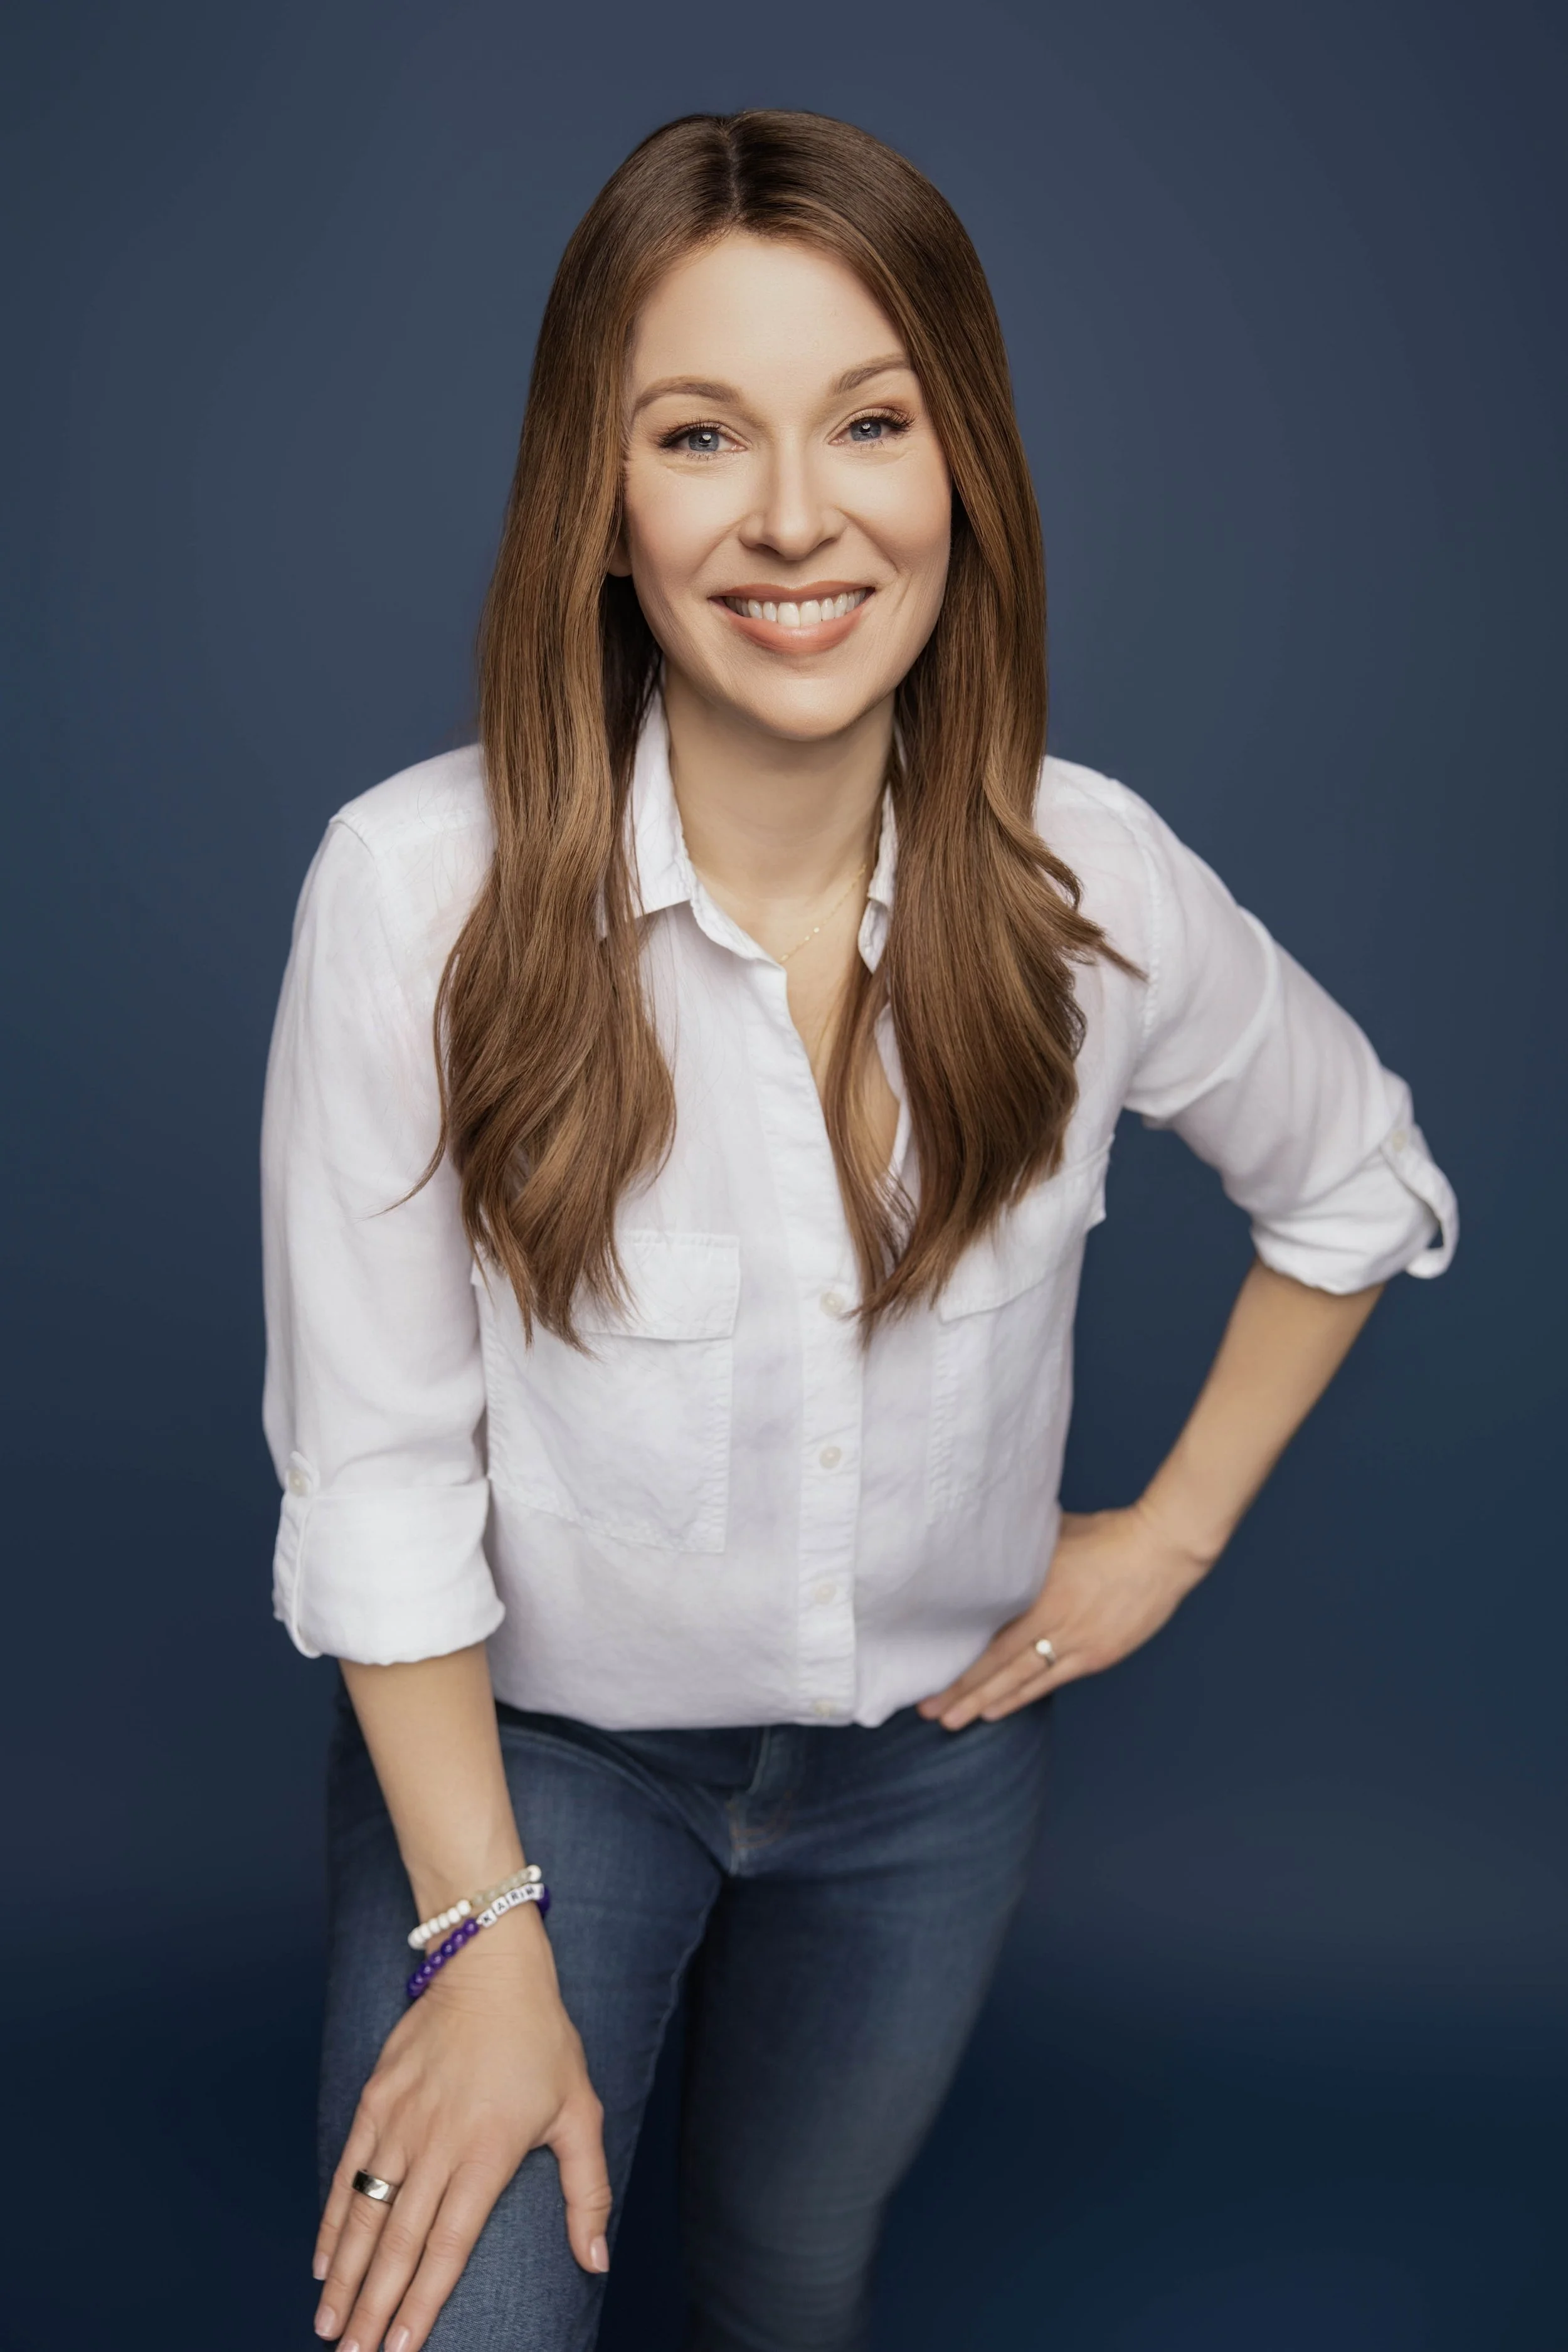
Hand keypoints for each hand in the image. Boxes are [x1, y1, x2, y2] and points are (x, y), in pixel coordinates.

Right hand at [312, 1904, 610, 2351]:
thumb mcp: (581, 2111)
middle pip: (399, 2243)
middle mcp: (436, 2142)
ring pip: (365, 2213)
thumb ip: (588, 2192)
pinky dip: (334, 2220)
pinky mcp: (375, 2098)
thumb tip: (597, 2262)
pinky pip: (348, 2171)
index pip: (448, 2245)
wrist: (488, 1965)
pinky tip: (324, 2263)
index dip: (422, 2302)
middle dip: (373, 2308)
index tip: (401, 2349)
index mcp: (487, 2152)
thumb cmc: (542, 2040)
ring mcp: (400, 2120)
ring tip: (328, 2326)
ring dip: (345, 2276)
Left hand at [917, 1501, 1211, 1729]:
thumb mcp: (1052, 1537)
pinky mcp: (1098, 1656)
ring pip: (1024, 1682)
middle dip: (964, 1695)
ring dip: (988, 1703)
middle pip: (1000, 1669)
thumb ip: (1021, 1555)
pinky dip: (1024, 1696)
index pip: (991, 1645)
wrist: (1161, 1550)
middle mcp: (1056, 1626)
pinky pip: (1053, 1681)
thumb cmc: (1107, 1535)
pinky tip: (1000, 1708)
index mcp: (1040, 1596)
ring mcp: (1079, 1645)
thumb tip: (989, 1553)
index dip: (961, 1670)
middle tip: (932, 1714)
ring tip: (957, 1721)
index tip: (932, 1683)